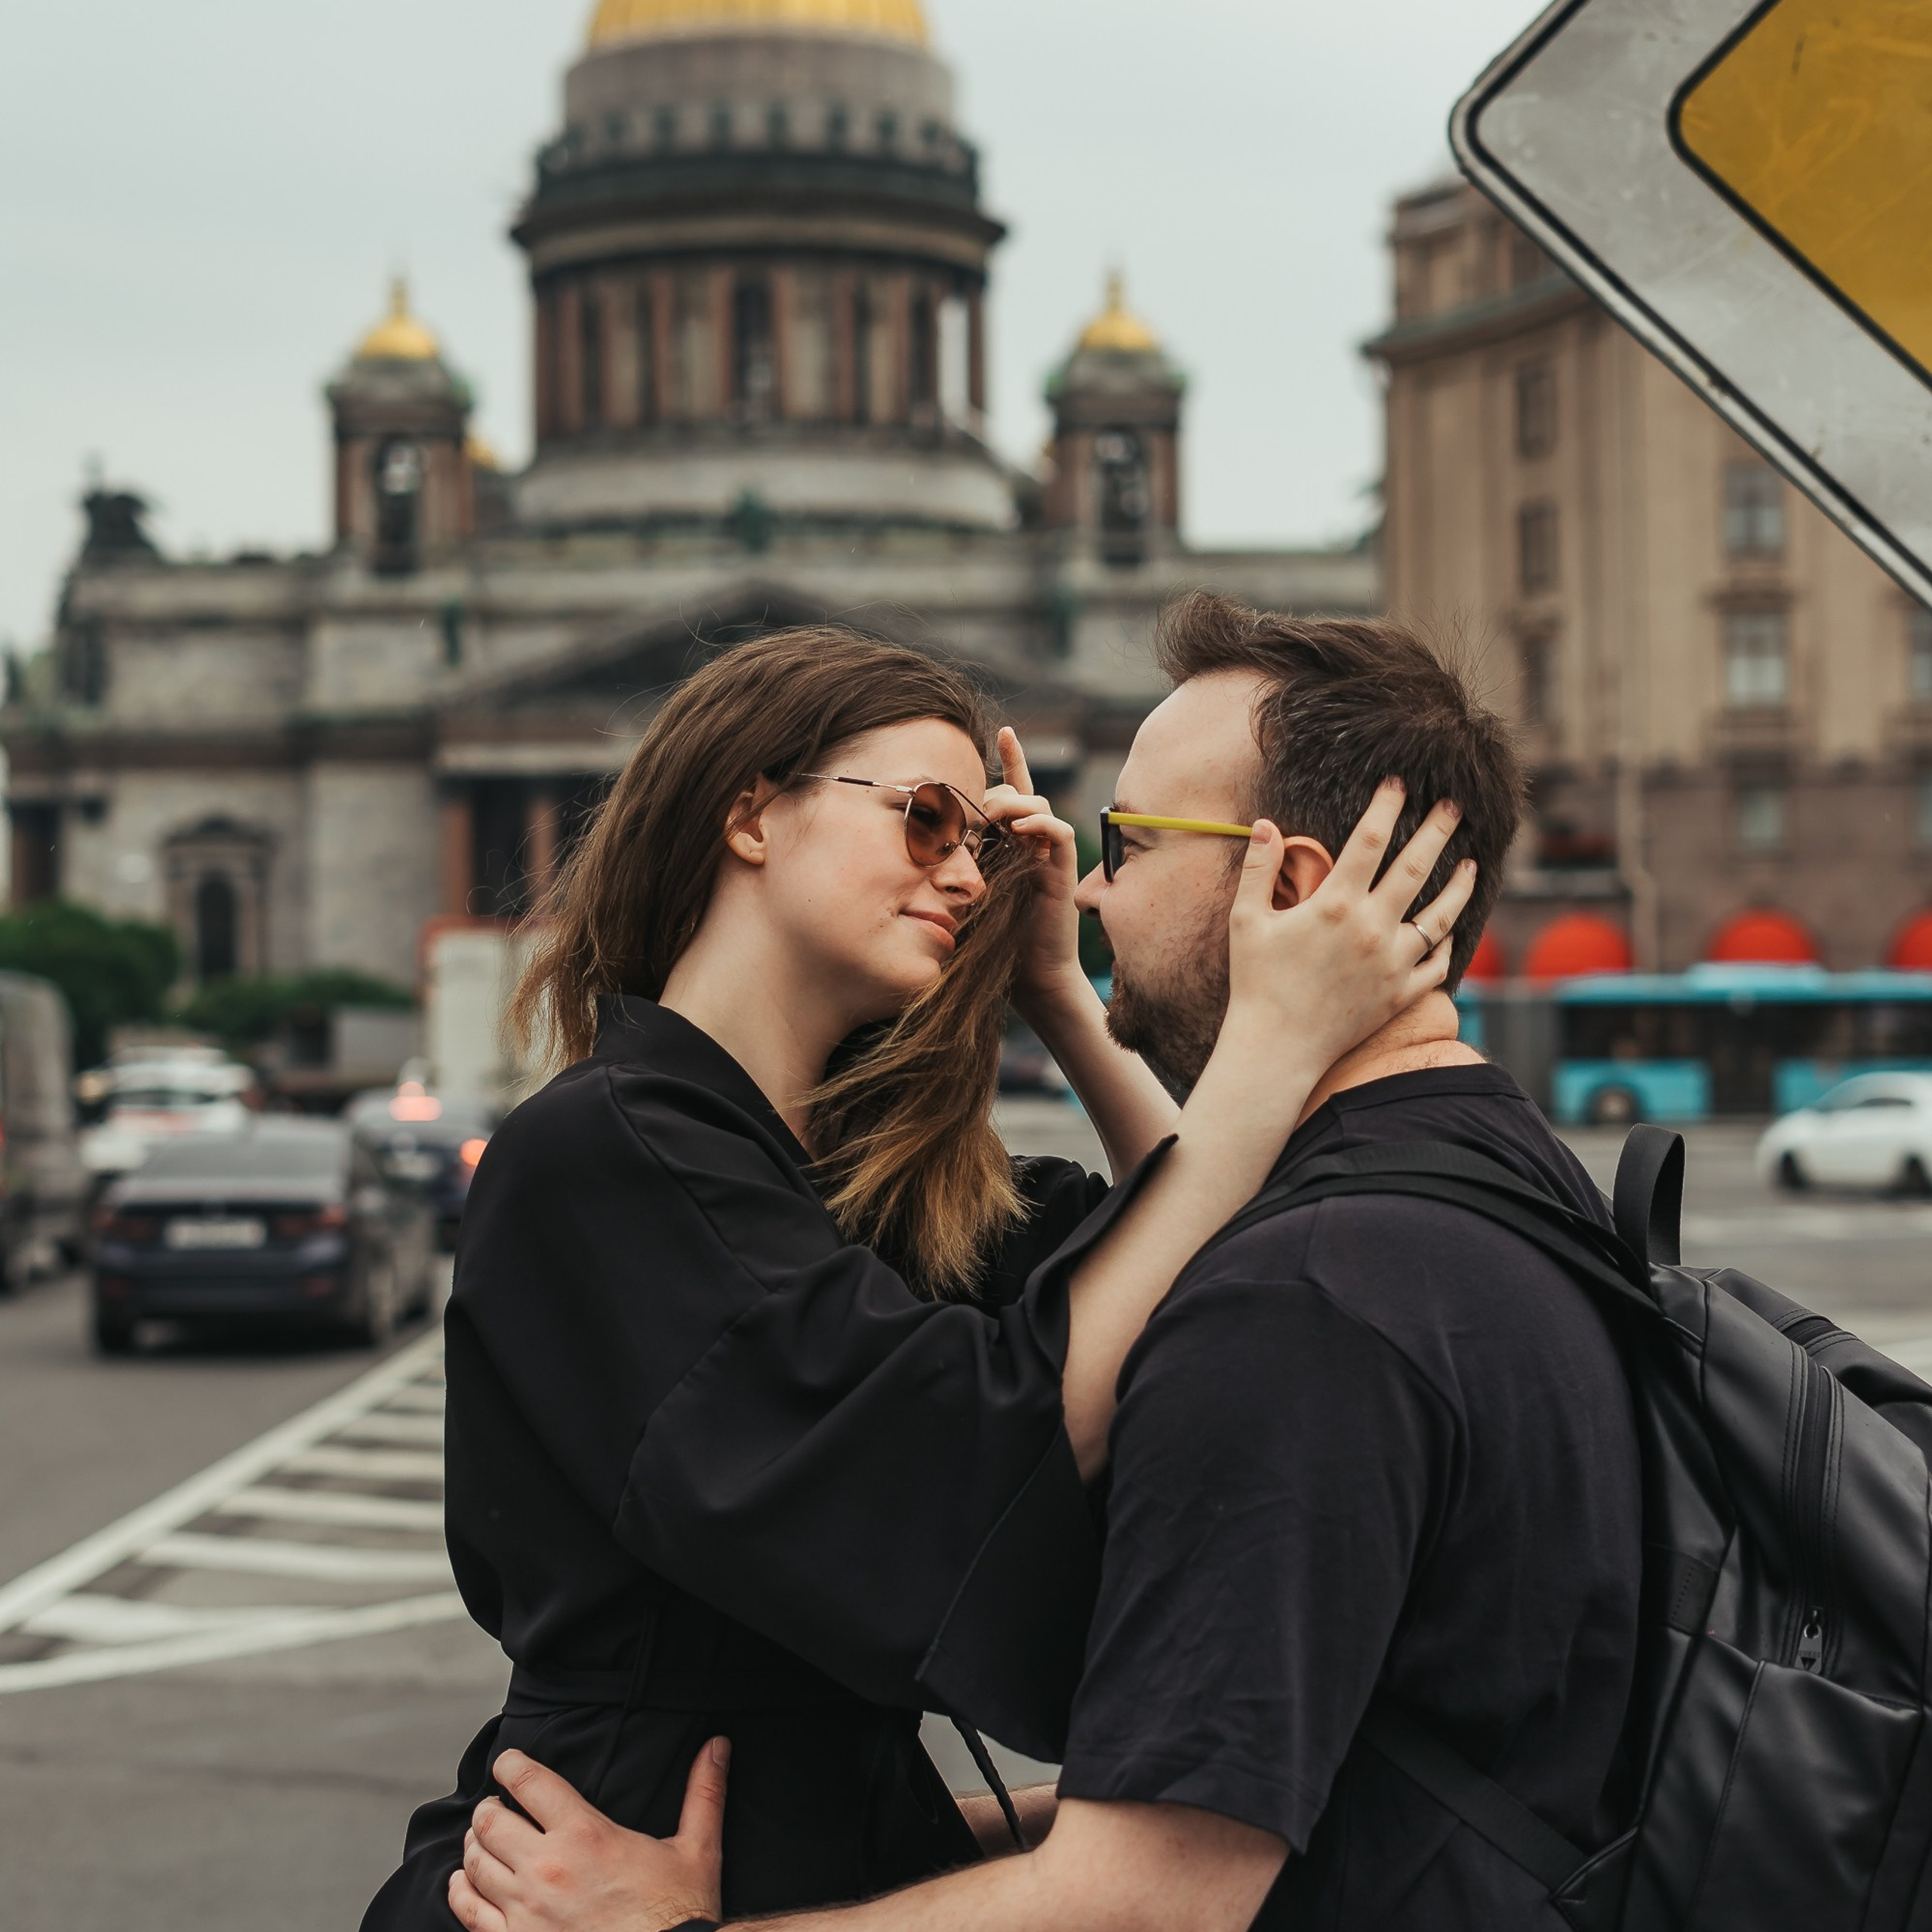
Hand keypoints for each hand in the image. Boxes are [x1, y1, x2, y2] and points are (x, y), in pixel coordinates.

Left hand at [447, 1742, 728, 1931]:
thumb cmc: (679, 1915)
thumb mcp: (698, 1850)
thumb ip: (703, 1793)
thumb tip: (717, 1745)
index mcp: (585, 1834)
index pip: (529, 1781)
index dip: (510, 1764)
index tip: (507, 1762)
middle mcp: (547, 1868)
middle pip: (490, 1821)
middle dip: (490, 1808)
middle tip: (497, 1806)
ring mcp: (525, 1912)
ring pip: (474, 1865)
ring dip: (474, 1847)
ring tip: (481, 1840)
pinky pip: (469, 1914)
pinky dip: (461, 1892)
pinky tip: (464, 1883)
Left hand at [980, 727, 1085, 1017]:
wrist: (1028, 975)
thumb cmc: (991, 938)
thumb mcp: (964, 889)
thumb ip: (954, 859)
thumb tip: (919, 835)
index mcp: (1008, 841)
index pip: (1010, 791)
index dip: (1011, 759)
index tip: (1002, 730)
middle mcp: (1030, 842)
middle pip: (1019, 792)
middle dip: (997, 789)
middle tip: (973, 803)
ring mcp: (1048, 854)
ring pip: (1038, 804)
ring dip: (1014, 802)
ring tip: (994, 813)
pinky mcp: (1062, 870)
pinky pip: (1059, 831)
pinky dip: (1040, 823)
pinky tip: (1019, 828)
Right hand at [1225, 782, 1473, 1075]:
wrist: (1276, 1047)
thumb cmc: (1256, 982)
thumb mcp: (1246, 920)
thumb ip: (1259, 869)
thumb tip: (1267, 825)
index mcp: (1335, 904)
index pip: (1369, 840)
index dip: (1386, 806)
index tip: (1398, 783)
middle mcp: (1372, 928)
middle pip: (1416, 867)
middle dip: (1438, 830)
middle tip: (1455, 806)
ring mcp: (1393, 962)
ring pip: (1441, 915)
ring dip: (1460, 885)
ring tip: (1471, 863)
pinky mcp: (1401, 994)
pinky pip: (1437, 963)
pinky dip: (1447, 943)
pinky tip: (1450, 927)